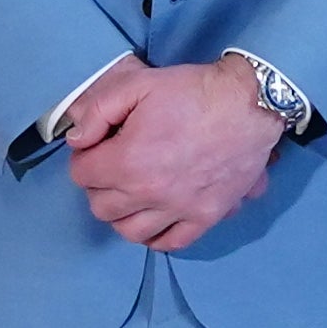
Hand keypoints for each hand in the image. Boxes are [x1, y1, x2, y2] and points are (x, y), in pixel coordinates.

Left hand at [62, 58, 282, 251]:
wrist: (249, 103)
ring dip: (122, 214)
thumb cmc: (194, 91)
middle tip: (113, 167)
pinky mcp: (206, 216)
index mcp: (128, 161)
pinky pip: (171, 243)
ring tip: (131, 194)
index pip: (81, 175)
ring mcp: (179, 209)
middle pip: (101, 207)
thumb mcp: (137, 84)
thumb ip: (96, 111)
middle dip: (99, 186)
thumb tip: (76, 139)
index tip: (97, 147)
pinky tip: (155, 218)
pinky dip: (156, 236)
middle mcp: (149, 193)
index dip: (84, 158)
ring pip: (130, 232)